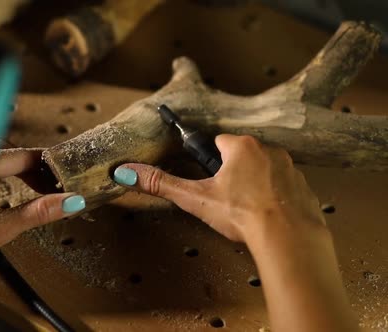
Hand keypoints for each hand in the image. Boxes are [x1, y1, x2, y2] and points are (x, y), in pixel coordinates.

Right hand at [113, 135, 356, 331]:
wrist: (288, 238)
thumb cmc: (242, 214)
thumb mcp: (196, 199)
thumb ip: (162, 184)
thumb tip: (128, 172)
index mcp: (241, 147)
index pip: (219, 143)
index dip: (211, 161)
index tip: (209, 179)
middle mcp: (269, 151)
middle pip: (243, 155)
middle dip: (233, 173)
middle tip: (226, 199)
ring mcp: (290, 169)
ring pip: (265, 171)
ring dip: (255, 185)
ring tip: (246, 211)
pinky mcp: (304, 188)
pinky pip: (284, 188)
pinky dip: (276, 199)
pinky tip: (268, 217)